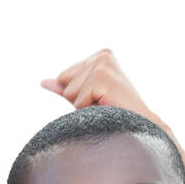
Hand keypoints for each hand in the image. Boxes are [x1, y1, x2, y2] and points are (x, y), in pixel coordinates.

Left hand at [42, 48, 158, 121]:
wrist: (141, 129)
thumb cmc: (114, 115)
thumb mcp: (86, 98)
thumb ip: (66, 88)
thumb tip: (44, 82)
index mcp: (100, 55)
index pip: (64, 76)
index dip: (78, 95)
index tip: (100, 98)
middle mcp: (102, 55)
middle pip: (64, 81)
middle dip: (79, 99)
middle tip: (103, 103)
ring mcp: (103, 63)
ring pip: (70, 92)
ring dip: (85, 106)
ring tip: (106, 106)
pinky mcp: (103, 76)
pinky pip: (78, 100)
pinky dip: (89, 110)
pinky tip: (108, 107)